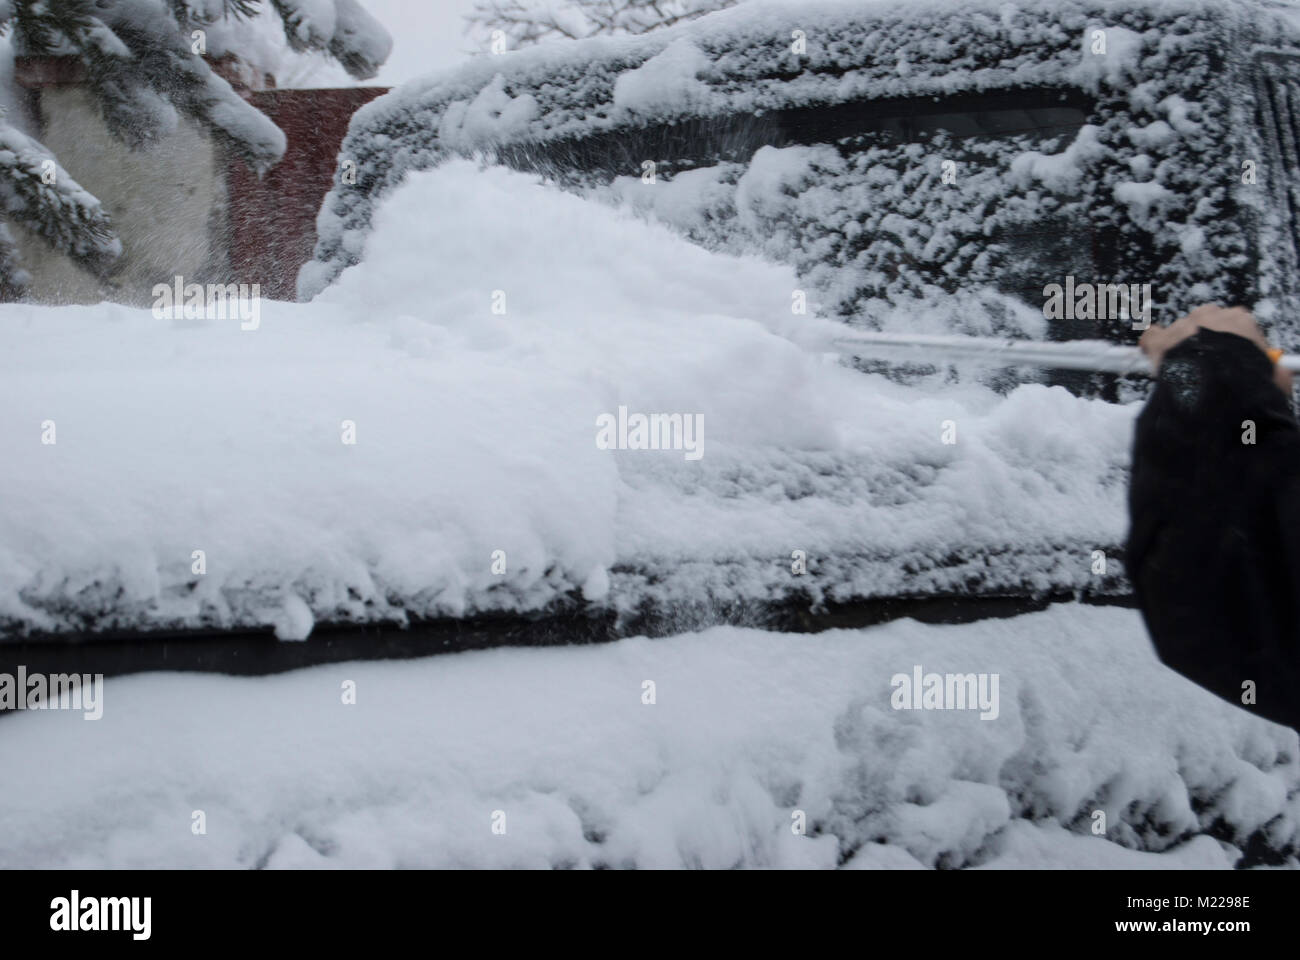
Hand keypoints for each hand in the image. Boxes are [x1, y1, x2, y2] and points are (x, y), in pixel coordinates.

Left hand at [1138, 305, 1292, 393]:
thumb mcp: (1271, 377)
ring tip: (1184, 372)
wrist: (1217, 382)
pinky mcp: (1162, 339)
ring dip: (1180, 349)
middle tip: (1205, 366)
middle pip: (1206, 325)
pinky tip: (1152, 357)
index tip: (1230, 360)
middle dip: (1204, 343)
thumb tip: (1279, 376)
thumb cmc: (1247, 380)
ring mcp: (1184, 325)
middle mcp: (1212, 316)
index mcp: (1242, 321)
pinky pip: (1151, 337)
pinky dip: (1151, 347)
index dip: (1231, 346)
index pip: (1236, 327)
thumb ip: (1273, 372)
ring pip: (1179, 333)